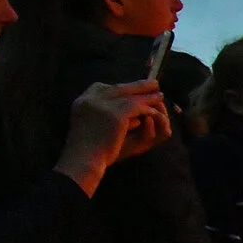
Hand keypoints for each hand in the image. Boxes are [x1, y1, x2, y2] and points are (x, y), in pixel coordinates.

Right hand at [55, 80, 171, 194]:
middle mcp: (91, 98)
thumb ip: (98, 114)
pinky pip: (136, 107)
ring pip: (130, 97)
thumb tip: (119, 109)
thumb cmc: (85, 148)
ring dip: (147, 96)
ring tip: (160, 95)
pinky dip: (147, 109)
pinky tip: (156, 111)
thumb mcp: (87, 124)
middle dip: (136, 86)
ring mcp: (103, 105)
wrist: (82, 159)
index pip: (100, 87)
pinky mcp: (116, 114)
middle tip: (153, 83)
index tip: (129, 88)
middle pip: (118, 88)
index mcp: (82, 101)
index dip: (118, 88)